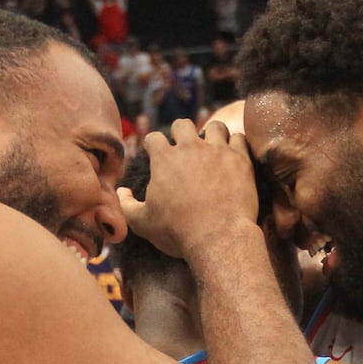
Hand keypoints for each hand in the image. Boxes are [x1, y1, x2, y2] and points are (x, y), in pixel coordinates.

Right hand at [125, 119, 259, 259]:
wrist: (219, 238)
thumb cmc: (178, 232)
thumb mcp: (143, 223)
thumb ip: (126, 205)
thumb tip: (121, 192)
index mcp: (164, 158)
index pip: (154, 138)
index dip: (154, 146)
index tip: (156, 154)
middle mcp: (191, 148)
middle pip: (183, 125)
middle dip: (181, 133)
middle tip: (185, 148)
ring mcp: (218, 152)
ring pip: (215, 127)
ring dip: (212, 135)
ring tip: (213, 148)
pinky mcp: (241, 161)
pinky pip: (241, 139)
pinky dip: (237, 144)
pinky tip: (235, 154)